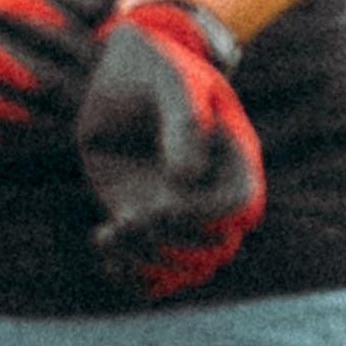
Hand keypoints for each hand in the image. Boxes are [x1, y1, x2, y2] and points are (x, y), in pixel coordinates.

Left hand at [76, 0, 263, 296]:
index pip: (240, 207)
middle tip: (127, 218)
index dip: (203, 215)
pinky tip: (104, 245)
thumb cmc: (153, 68)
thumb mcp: (170, 81)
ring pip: (188, 269)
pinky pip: (158, 275)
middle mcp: (213, 191)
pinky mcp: (151, 224)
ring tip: (109, 235)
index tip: (158, 204)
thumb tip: (188, 179)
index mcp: (234, 156)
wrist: (120, 75)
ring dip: (148, 262)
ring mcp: (182, 212)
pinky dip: (134, 277)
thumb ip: (183, 120)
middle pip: (215, 248)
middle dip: (170, 241)